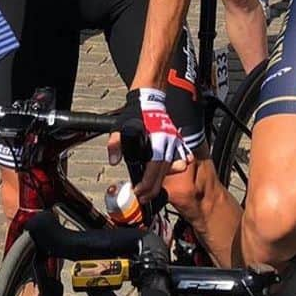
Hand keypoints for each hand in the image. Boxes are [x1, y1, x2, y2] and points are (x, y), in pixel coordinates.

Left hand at [108, 87, 191, 202]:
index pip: (154, 168)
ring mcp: (173, 140)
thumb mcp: (120, 126)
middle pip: (163, 171)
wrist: (150, 98)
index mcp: (156, 140)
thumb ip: (116, 143)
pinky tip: (178, 169)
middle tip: (143, 197)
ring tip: (152, 190)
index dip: (147, 183)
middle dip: (153, 187)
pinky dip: (179, 163)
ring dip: (162, 180)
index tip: (138, 191)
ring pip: (171, 166)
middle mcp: (168, 142)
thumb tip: (114, 160)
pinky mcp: (175, 138)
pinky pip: (181, 154)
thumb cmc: (136, 112)